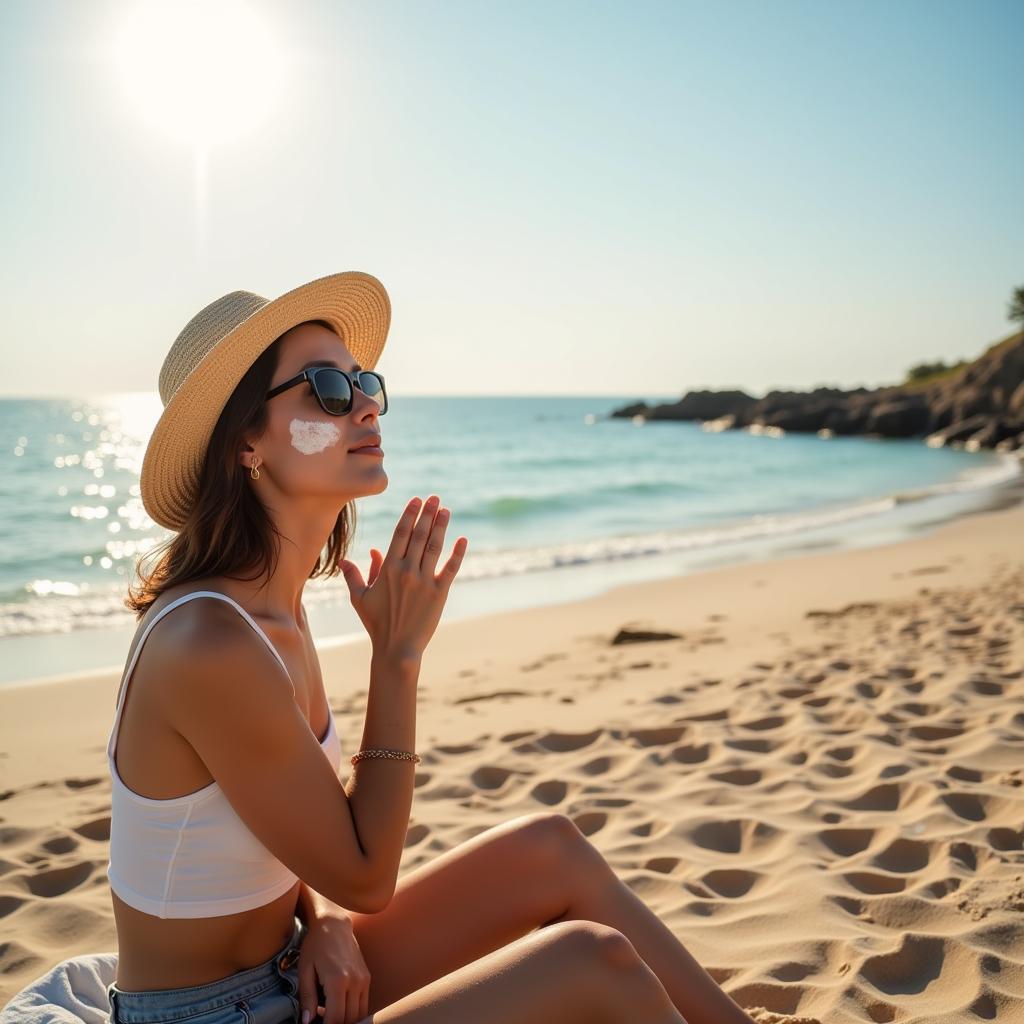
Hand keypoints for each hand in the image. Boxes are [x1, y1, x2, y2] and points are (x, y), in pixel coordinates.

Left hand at [297, 912, 369, 1023]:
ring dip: (346, 1019)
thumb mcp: (305, 970)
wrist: (334, 924)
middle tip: (320, 1018)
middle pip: (349, 1019)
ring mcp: (364, 979)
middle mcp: (355, 981)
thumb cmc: (315, 945)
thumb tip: (307, 1021)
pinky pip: (364, 1003)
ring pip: (359, 1014)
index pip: (335, 1019)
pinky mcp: (367, 977)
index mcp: (338, 981)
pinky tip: (338, 1004)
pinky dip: (353, 1011)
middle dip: (335, 1023)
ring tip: (329, 1012)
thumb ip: (307, 998)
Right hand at [340, 495, 466, 660]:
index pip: (400, 534)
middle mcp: (407, 571)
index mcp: (388, 569)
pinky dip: (458, 553)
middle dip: (427, 514)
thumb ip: (355, 575)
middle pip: (418, 535)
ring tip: (445, 510)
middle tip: (434, 497)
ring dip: (440, 526)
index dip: (409, 515)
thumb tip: (345, 559)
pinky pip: (451, 568)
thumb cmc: (377, 624)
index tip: (416, 500)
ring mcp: (425, 581)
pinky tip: (463, 539)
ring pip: (434, 547)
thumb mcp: (360, 598)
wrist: (397, 649)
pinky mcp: (440, 593)